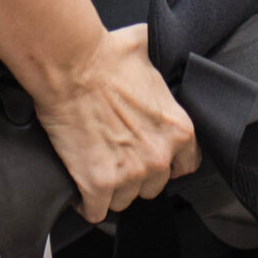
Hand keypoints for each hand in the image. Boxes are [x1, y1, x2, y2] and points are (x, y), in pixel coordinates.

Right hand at [32, 23, 198, 222]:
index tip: (150, 156)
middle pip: (152, 186)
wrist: (70, 66)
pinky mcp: (98, 184)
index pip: (186, 166)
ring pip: (124, 200)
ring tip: (96, 166)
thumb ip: (162, 59)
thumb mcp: (148, 50)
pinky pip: (96, 210)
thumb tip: (164, 47)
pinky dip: (86, 202)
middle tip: (116, 155)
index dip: (167, 162)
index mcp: (178, 129)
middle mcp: (159, 156)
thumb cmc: (105, 55)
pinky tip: (81, 187)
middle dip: (136, 175)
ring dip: (111, 189)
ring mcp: (130, 173)